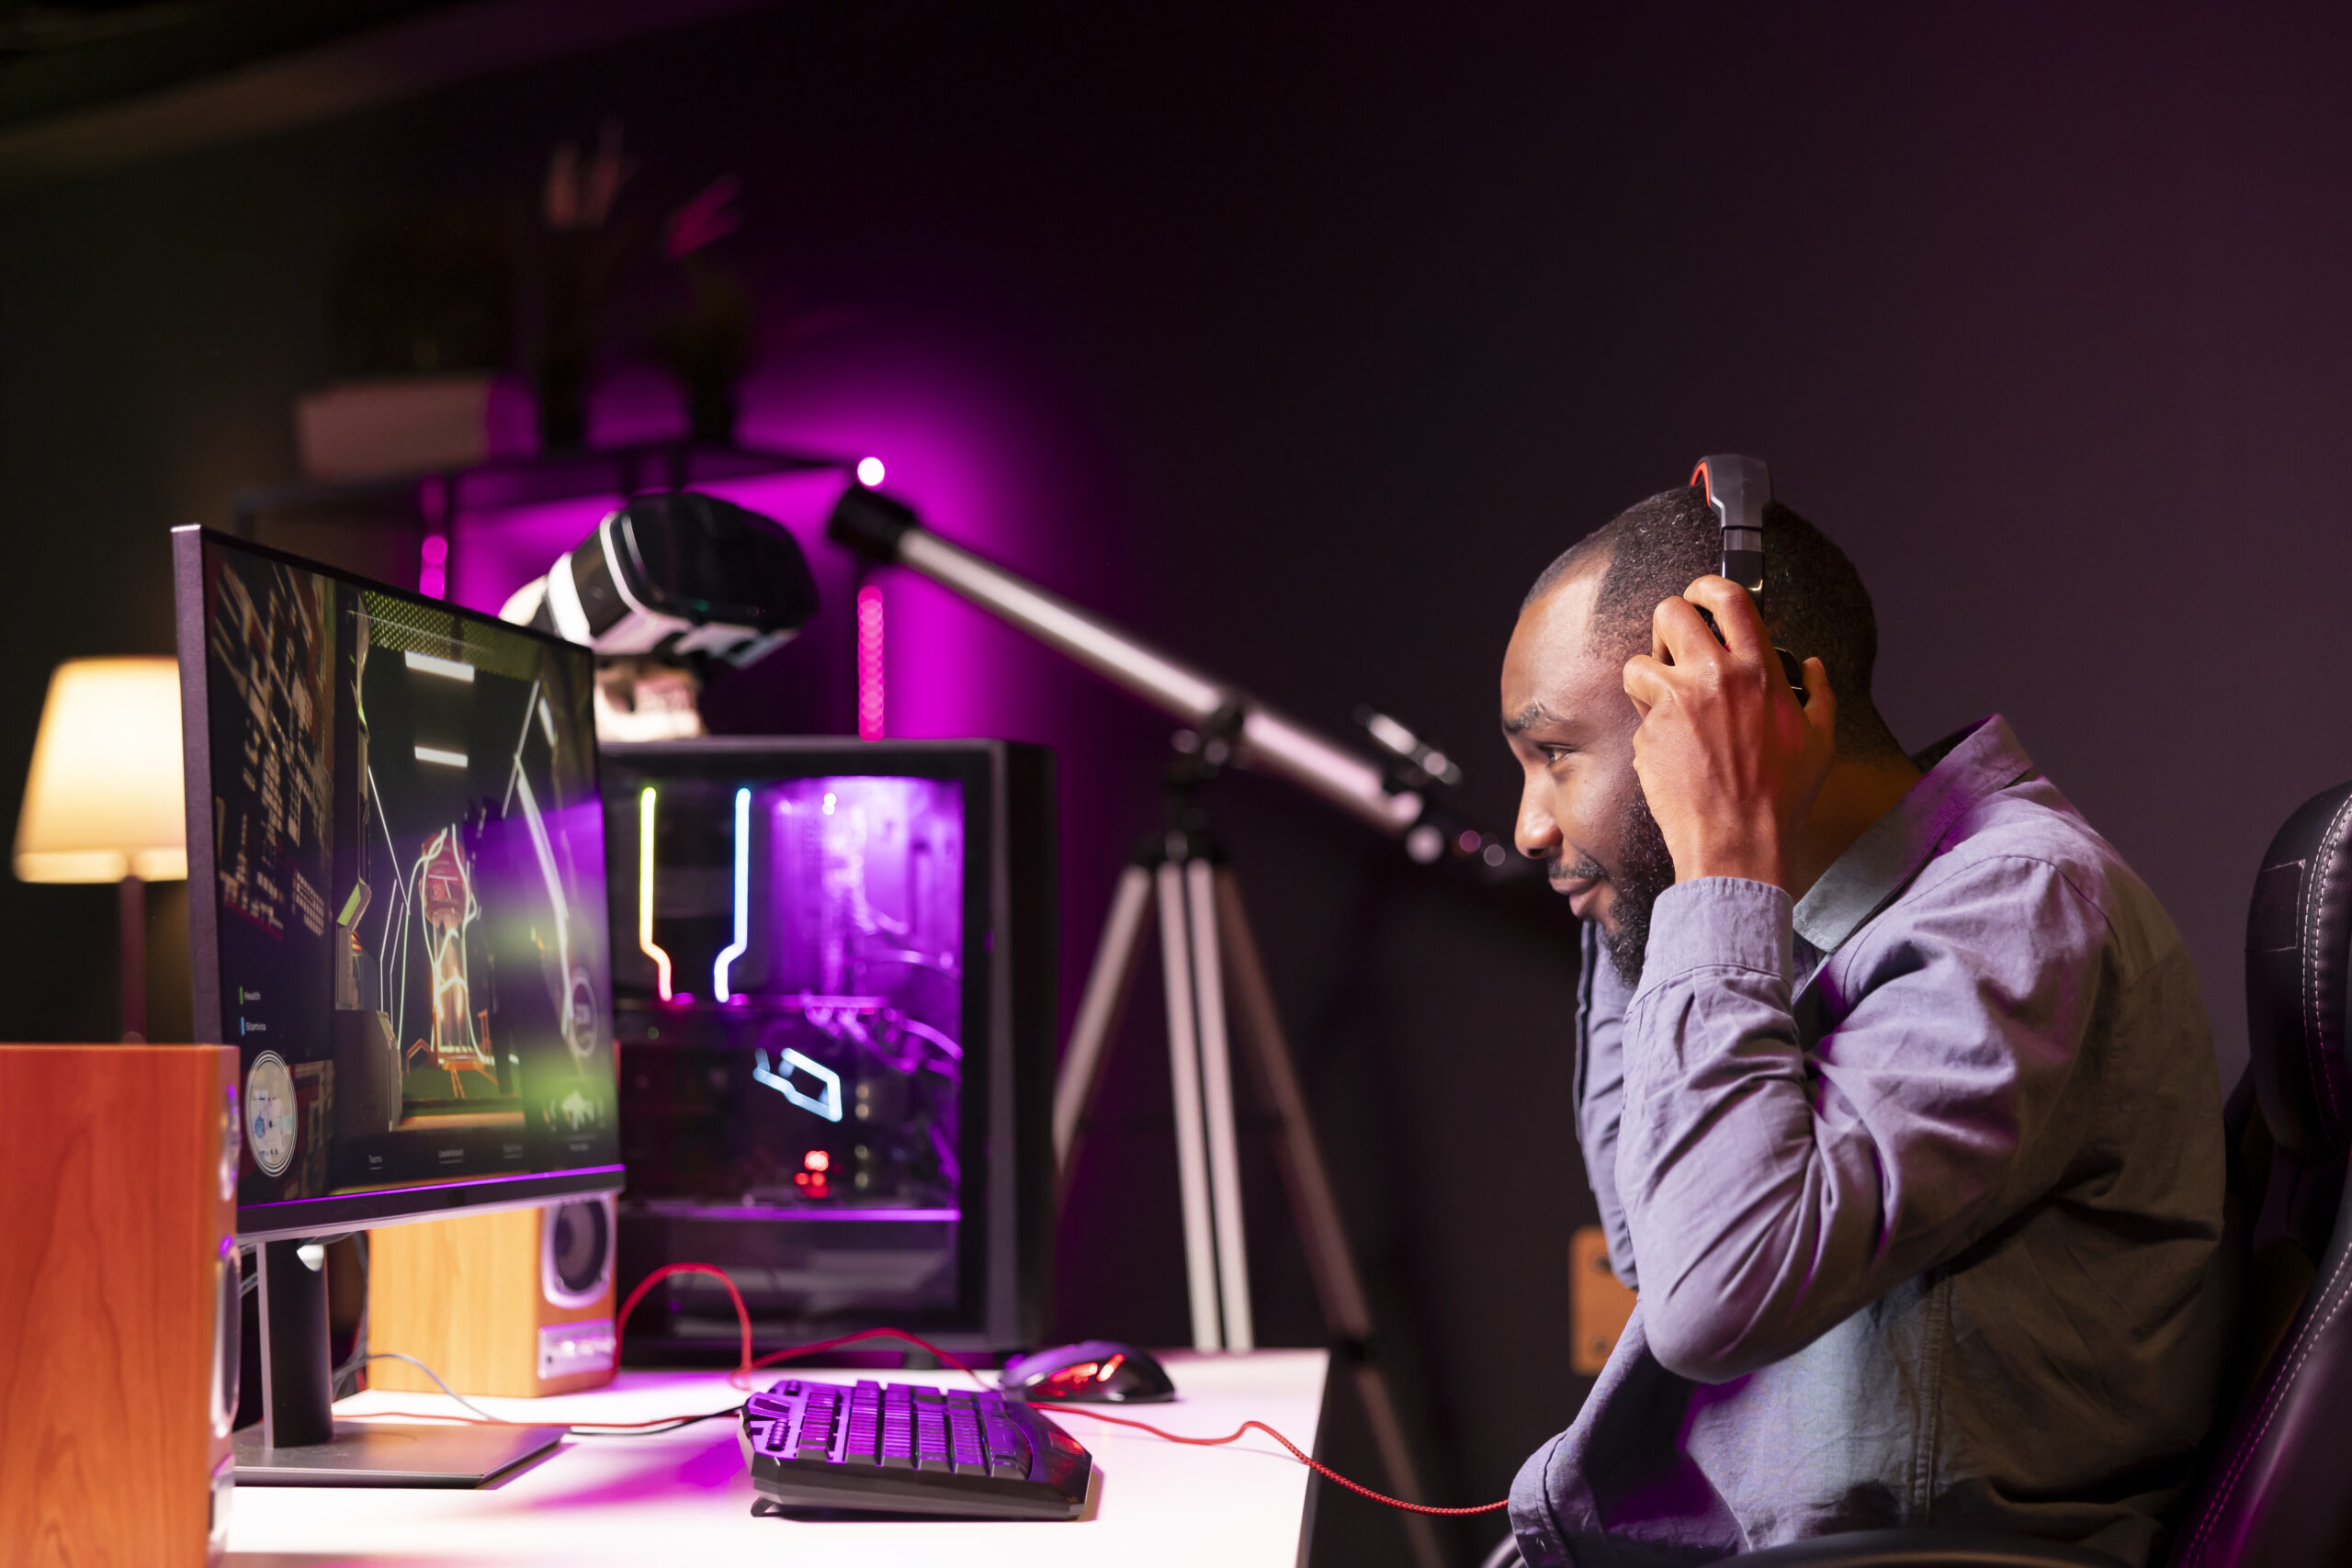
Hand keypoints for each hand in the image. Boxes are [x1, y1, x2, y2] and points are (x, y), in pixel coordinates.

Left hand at [1620, 576, 1836, 888]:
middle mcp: (1715, 677)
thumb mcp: (1820, 741)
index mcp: (1759, 672)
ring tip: (1668, 704)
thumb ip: (1817, 693)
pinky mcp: (1648, 732)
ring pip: (1639, 661)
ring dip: (1647, 677)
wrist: (1737, 841)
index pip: (1730, 599)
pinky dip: (1648, 725)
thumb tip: (1811, 665)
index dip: (1707, 587)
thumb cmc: (1779, 799)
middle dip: (1667, 626)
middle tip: (1674, 650)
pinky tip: (1672, 749)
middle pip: (1671, 612)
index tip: (1701, 595)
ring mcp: (1676, 702)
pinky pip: (1638, 712)